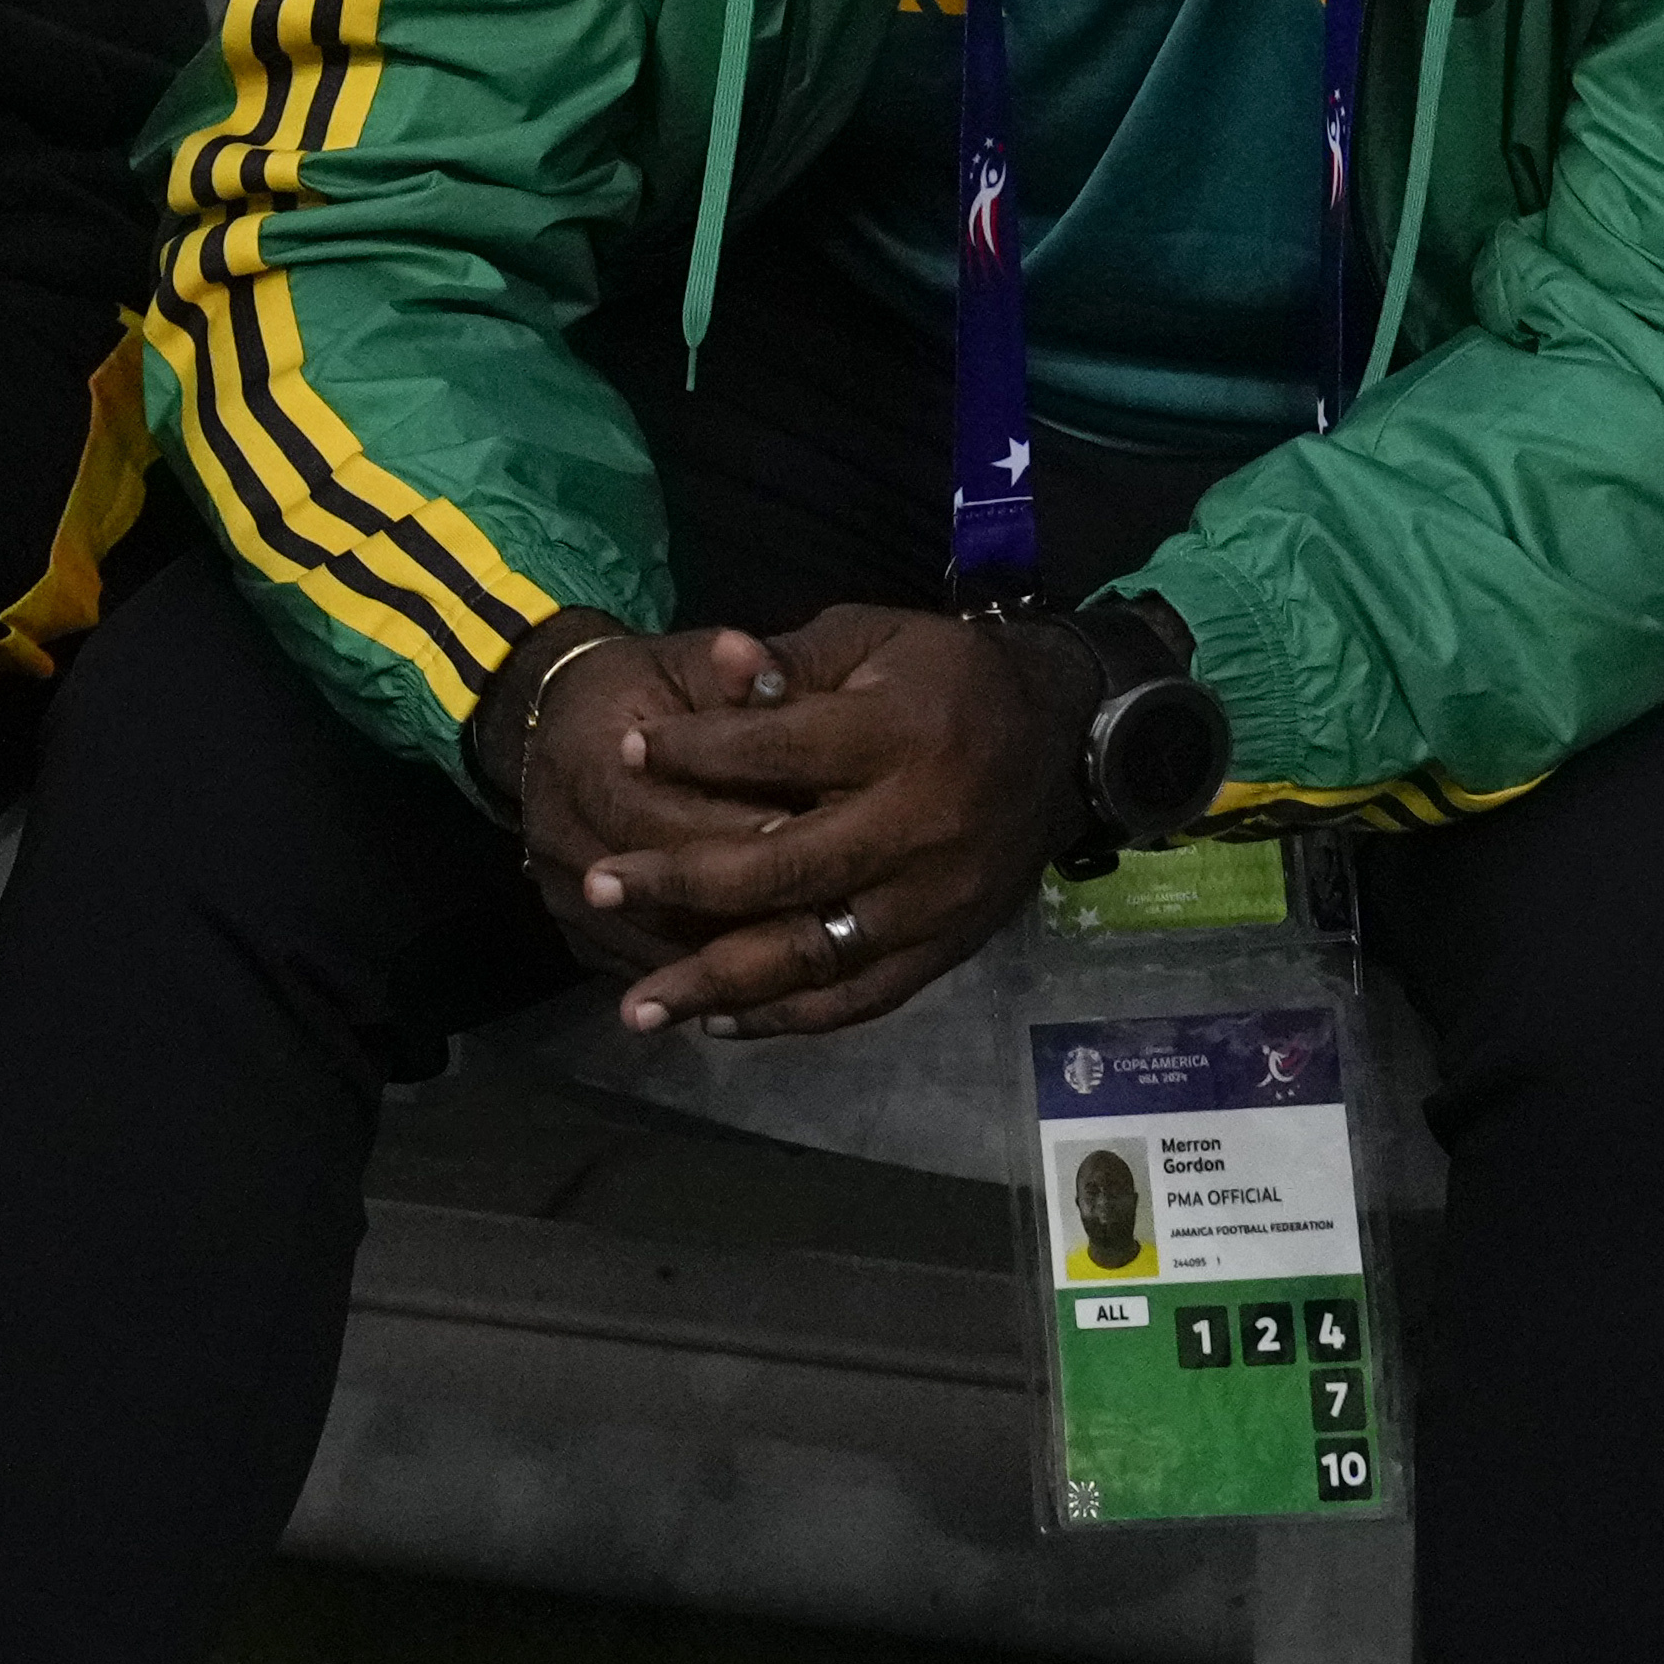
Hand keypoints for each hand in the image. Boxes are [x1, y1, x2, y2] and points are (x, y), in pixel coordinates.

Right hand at [508, 625, 791, 980]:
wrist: (560, 727)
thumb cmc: (642, 691)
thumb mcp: (683, 665)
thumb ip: (725, 674)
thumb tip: (754, 655)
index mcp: (585, 761)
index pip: (670, 815)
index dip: (747, 828)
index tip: (823, 831)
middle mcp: (561, 838)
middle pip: (666, 895)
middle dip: (752, 902)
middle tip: (835, 897)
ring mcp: (564, 897)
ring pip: (662, 946)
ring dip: (736, 955)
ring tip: (817, 941)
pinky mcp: (578, 938)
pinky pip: (651, 968)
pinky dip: (709, 976)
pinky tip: (773, 973)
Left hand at [583, 604, 1085, 1041]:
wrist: (1064, 740)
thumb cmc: (949, 679)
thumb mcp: (878, 640)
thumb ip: (794, 662)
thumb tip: (716, 657)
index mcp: (900, 735)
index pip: (778, 749)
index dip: (695, 750)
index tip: (623, 751)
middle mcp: (919, 825)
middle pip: (782, 867)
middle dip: (680, 880)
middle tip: (599, 883)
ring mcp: (936, 899)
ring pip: (815, 953)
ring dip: (719, 983)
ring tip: (640, 1006)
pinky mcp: (949, 947)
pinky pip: (861, 997)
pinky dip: (788, 1017)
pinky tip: (720, 1022)